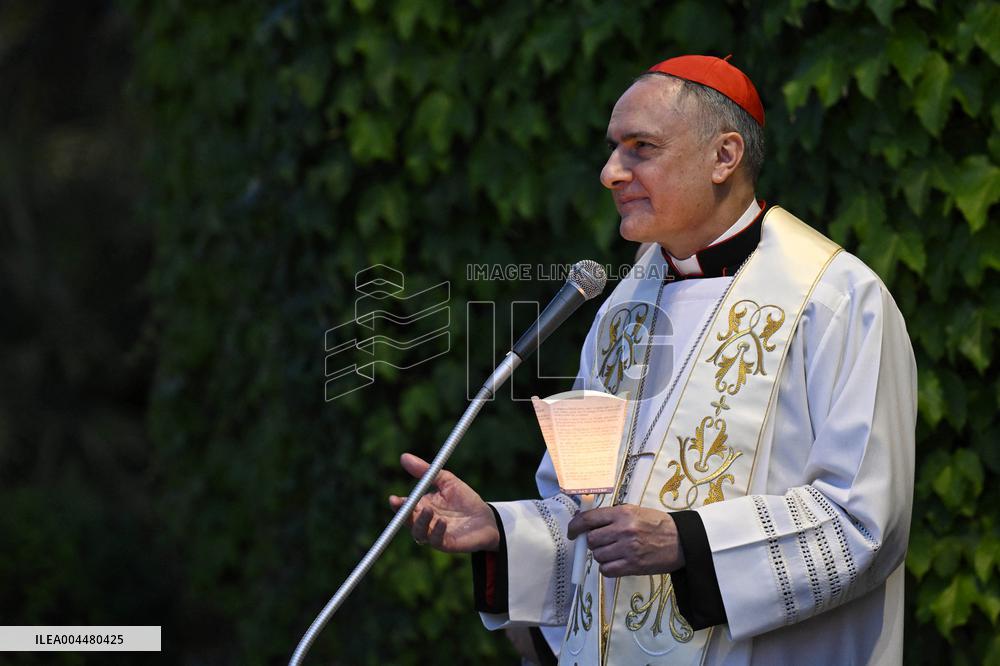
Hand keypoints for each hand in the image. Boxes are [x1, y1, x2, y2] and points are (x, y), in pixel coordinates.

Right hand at [388, 453, 499, 552]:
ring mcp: (434, 534)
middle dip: (403, 514)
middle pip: (406, 521)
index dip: (397, 505)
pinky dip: (436, 531)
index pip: (404, 507)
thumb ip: (426, 471)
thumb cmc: (465, 499)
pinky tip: (442, 522)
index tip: (393, 498)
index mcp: (422, 506)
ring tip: (429, 510)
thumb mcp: (446, 480)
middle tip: (403, 505)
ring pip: (418, 532)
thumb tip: (403, 457)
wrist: (487, 518)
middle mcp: (425, 521)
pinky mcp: (445, 543)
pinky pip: (435, 541)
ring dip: (421, 522)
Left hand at [566, 504, 684, 576]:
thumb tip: (585, 522)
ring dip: (601, 555)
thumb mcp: (634, 511)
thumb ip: (611, 516)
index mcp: (622, 513)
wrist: (682, 541)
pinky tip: (616, 562)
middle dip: (592, 542)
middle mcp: (623, 530)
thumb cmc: (656, 524)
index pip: (589, 519)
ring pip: (598, 556)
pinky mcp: (633, 566)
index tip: (572, 532)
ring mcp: (628, 549)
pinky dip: (607, 568)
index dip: (575, 526)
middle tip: (602, 542)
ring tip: (613, 552)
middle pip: (591, 540)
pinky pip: (607, 570)